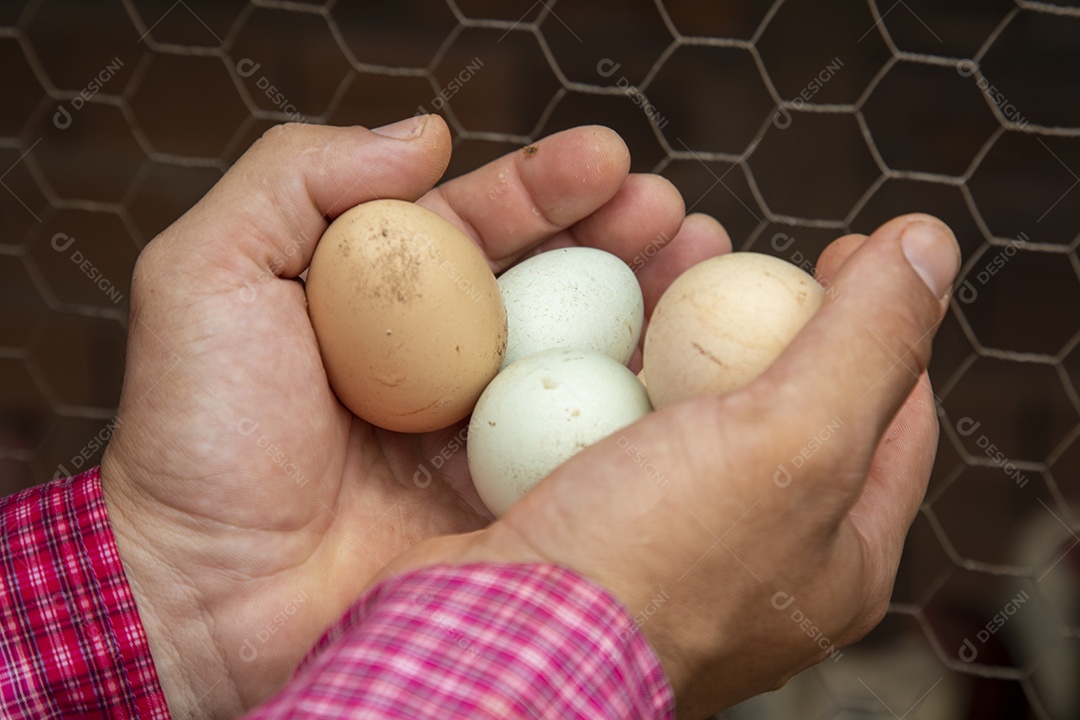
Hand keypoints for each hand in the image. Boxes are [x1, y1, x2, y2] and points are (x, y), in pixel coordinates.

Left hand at [99, 116, 723, 717]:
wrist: (211, 596)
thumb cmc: (200, 437)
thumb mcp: (209, 273)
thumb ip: (298, 177)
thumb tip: (422, 136)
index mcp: (381, 300)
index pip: (480, 224)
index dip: (547, 187)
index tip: (608, 160)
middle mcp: (442, 359)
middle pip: (549, 281)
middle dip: (619, 235)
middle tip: (673, 215)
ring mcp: (484, 431)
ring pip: (583, 352)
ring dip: (650, 303)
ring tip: (704, 263)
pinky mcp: (513, 498)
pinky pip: (589, 440)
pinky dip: (643, 400)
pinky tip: (688, 367)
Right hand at [379, 214, 959, 716]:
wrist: (488, 649)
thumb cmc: (652, 567)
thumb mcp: (793, 446)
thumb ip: (869, 344)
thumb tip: (930, 247)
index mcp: (833, 557)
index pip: (893, 416)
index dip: (880, 320)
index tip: (843, 251)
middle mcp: (747, 551)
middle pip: (773, 402)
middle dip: (754, 313)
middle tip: (726, 250)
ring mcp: (652, 536)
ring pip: (674, 400)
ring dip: (663, 325)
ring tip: (647, 256)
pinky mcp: (571, 517)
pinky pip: (594, 420)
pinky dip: (590, 363)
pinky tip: (574, 318)